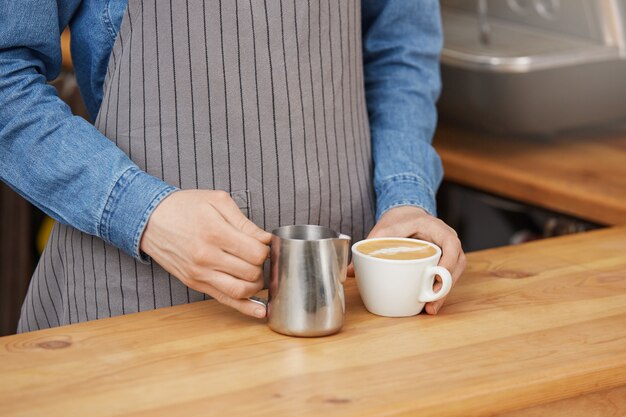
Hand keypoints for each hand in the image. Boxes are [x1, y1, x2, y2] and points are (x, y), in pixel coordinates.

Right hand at [140, 190, 271, 317]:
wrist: (149, 219)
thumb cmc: (184, 207)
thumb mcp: (217, 201)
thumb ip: (245, 222)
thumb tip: (266, 240)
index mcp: (215, 232)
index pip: (256, 253)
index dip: (266, 249)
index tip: (263, 243)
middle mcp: (206, 257)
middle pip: (252, 273)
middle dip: (263, 266)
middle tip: (259, 256)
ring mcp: (199, 274)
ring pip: (241, 291)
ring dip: (257, 285)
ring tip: (256, 272)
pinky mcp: (194, 284)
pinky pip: (224, 300)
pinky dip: (245, 308)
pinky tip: (261, 311)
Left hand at [348, 206, 464, 313]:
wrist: (406, 214)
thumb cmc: (397, 220)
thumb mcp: (383, 229)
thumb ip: (368, 246)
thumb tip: (350, 272)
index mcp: (434, 226)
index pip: (451, 243)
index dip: (449, 262)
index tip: (439, 277)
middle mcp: (446, 237)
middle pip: (457, 262)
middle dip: (447, 284)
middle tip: (431, 301)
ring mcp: (448, 249)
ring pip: (455, 271)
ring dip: (445, 290)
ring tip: (430, 307)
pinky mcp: (445, 259)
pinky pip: (449, 274)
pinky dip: (442, 288)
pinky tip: (430, 303)